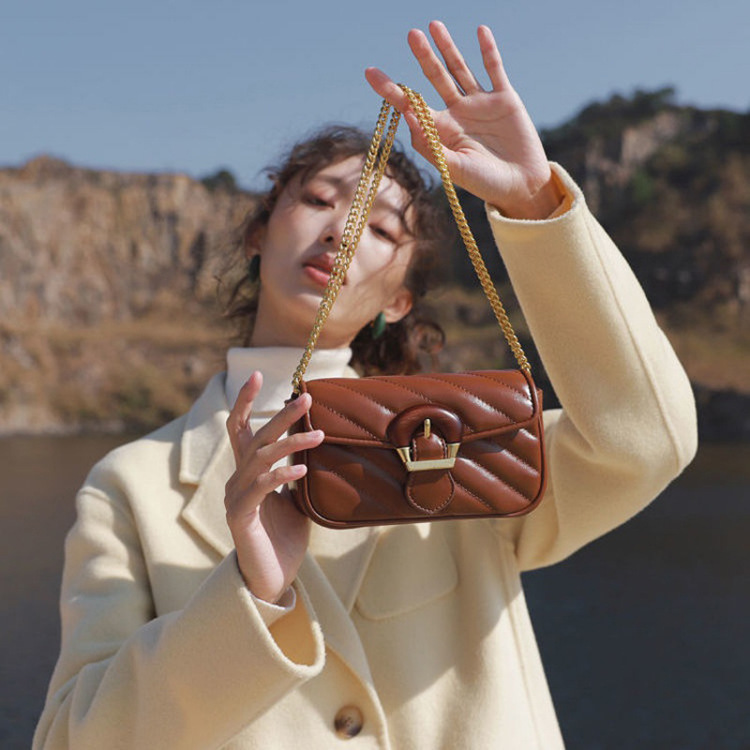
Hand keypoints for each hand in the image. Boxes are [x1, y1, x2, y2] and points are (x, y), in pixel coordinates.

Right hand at [224, 371, 323, 603]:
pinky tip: (303, 470)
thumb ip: (299, 471)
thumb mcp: (297, 498)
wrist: (273, 578)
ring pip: (260, 459)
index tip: (256, 374)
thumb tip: (319, 443)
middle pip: (256, 437)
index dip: (245, 401)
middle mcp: (237, 479)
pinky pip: (260, 489)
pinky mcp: (240, 517)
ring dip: (291, 444)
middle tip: (307, 398)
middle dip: (282, 416)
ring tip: (319, 435)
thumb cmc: (284, 536)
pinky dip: (281, 477)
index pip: (241, 428)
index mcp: (248, 472)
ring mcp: (236, 497)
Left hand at [365, 21, 561, 218]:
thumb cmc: (485, 184)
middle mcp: (457, 113)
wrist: (521, 187)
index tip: (370, 73)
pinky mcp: (504, 99)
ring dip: (447, 48)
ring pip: (460, 69)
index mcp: (441, 131)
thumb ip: (434, 147)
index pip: (411, 105)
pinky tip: (480, 31)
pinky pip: (494, 70)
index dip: (392, 90)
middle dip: (423, 57)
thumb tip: (408, 116)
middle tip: (411, 35)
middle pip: (435, 78)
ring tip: (433, 25)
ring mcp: (479, 103)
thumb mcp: (456, 170)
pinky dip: (488, 51)